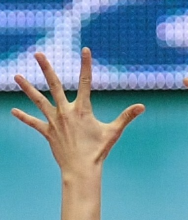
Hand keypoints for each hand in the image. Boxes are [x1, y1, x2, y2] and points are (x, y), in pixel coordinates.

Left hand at [12, 49, 143, 174]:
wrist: (81, 168)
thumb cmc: (98, 151)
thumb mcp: (113, 132)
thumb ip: (126, 117)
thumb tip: (142, 107)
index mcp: (82, 109)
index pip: (86, 82)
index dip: (86, 65)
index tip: (85, 50)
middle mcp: (66, 111)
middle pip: (54, 85)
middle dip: (46, 68)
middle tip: (38, 54)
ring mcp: (54, 121)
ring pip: (38, 100)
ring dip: (27, 87)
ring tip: (16, 76)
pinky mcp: (48, 132)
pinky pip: (34, 123)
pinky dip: (24, 117)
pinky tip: (13, 111)